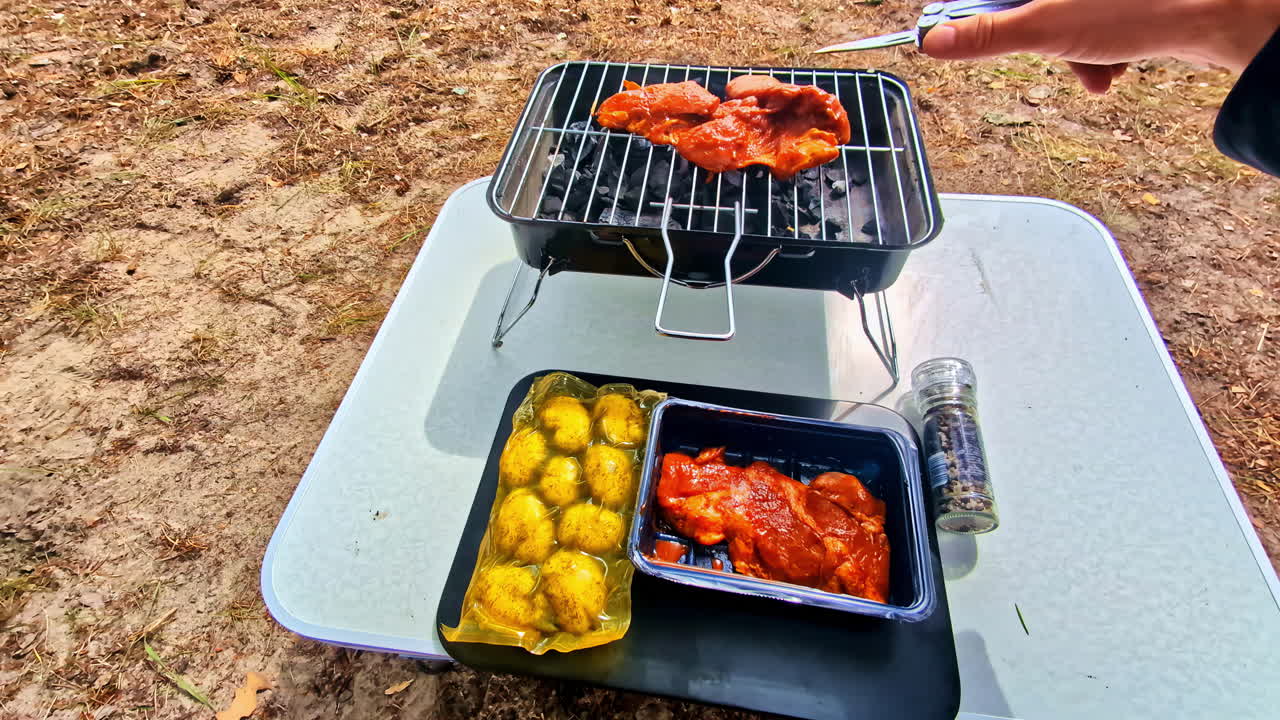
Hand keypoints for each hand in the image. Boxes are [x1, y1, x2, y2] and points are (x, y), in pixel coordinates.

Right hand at [921, 0, 1279, 92]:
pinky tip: (1113, 65)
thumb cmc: (1138, 9)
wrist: (1215, 16)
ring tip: (1094, 68)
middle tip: (1049, 54)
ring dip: (1070, 53)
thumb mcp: (1045, 28)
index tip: (952, 33)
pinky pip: (1089, 24)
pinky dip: (1096, 50)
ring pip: (1058, 18)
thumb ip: (987, 35)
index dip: (969, 13)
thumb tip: (935, 42)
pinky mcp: (1116, 4)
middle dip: (1036, 40)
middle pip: (1021, 5)